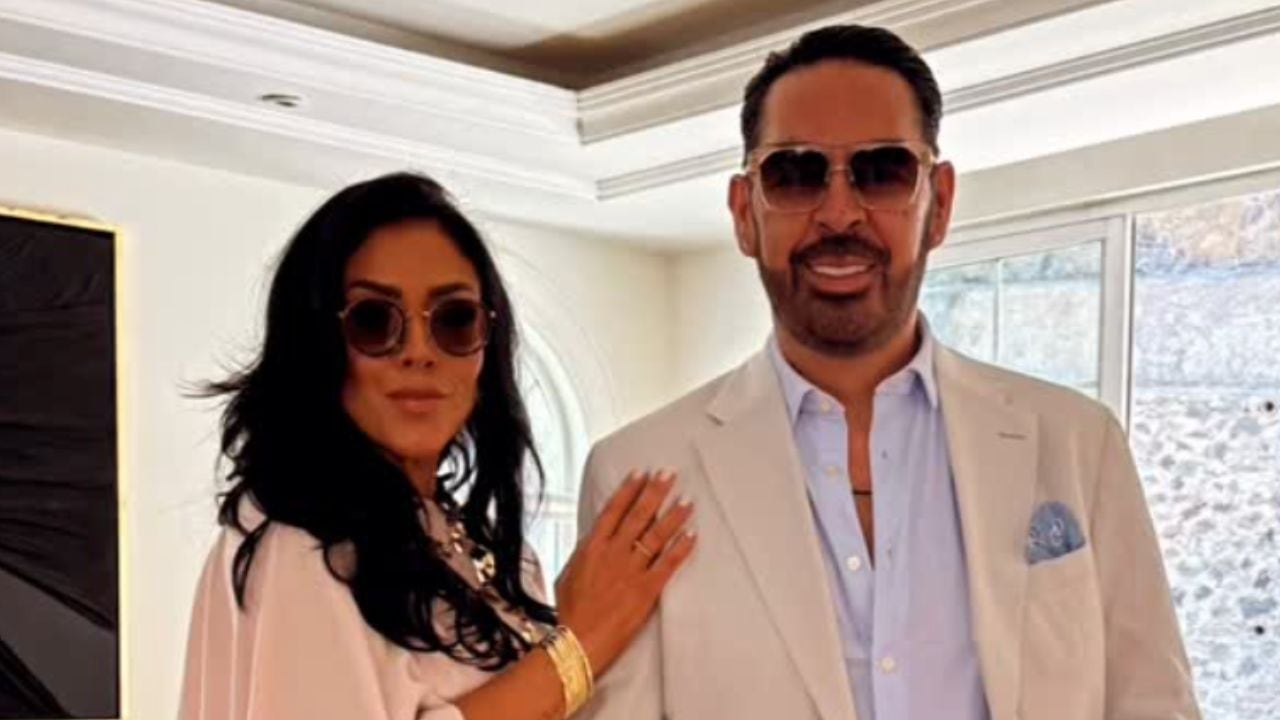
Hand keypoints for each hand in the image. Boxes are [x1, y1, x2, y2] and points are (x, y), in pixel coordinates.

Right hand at [554, 470, 695, 676]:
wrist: (578, 640)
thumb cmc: (569, 612)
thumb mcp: (567, 575)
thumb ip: (582, 556)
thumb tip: (589, 544)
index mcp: (592, 547)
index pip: (613, 511)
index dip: (629, 490)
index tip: (641, 473)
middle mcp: (613, 553)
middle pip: (638, 515)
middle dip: (655, 492)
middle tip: (669, 474)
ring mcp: (631, 570)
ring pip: (656, 535)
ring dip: (673, 516)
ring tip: (687, 500)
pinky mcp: (646, 589)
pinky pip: (668, 564)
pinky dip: (681, 548)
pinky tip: (692, 534)